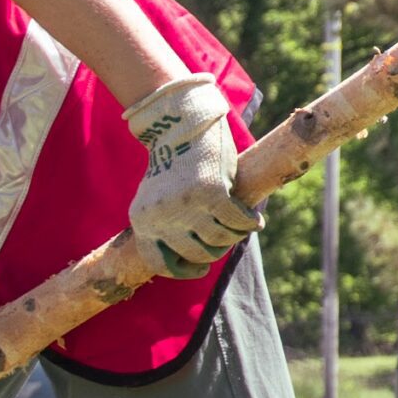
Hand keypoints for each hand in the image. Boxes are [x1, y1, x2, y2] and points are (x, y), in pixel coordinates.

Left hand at [125, 74, 262, 279]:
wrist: (180, 126)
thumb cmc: (173, 165)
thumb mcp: (157, 198)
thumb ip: (167, 224)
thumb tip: (194, 256)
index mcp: (142, 221)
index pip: (159, 262)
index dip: (183, 271)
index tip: (201, 269)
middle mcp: (160, 218)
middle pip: (196, 253)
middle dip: (217, 251)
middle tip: (228, 239)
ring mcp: (185, 207)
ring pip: (219, 239)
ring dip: (235, 236)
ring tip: (242, 227)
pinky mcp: (211, 194)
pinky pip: (237, 221)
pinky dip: (249, 223)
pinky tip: (254, 220)